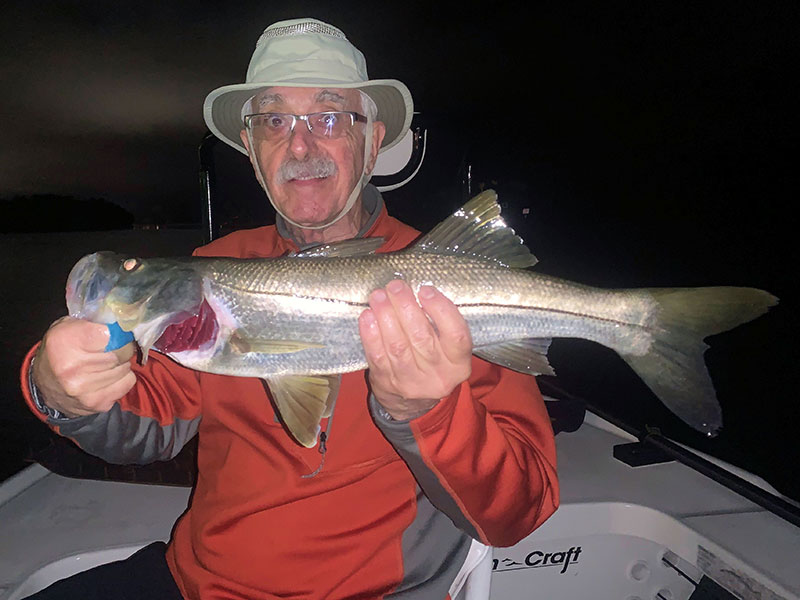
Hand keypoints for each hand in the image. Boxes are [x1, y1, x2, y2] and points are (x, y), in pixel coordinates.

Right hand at [32, 317, 136, 417]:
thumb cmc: (60, 350)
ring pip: (126, 368)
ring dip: (121, 364)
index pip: (112, 333)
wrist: (45, 385)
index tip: (114, 333)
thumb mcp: (68, 326)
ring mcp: (85, 390)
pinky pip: (127, 383)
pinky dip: (122, 378)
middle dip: (122, 347)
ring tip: (106, 363)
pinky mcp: (97, 404)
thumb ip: (94, 319)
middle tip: (113, 347)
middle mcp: (73, 368)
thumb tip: (126, 318)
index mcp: (65, 341)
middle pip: (122, 352)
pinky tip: (107, 377)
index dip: (117, 332)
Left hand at [358, 280, 472, 420]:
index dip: (441, 310)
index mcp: (459, 363)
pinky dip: (371, 334)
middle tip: (395, 286)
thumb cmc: (431, 360)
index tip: (425, 290)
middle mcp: (438, 375)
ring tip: (378, 296)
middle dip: (406, 307)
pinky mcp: (388, 383)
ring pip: (398, 346)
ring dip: (386, 317)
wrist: (413, 402)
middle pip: (422, 337)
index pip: (456, 335)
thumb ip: (439, 324)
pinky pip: (378, 356)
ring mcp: (412, 382)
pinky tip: (367, 316)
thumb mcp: (447, 348)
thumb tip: (415, 291)